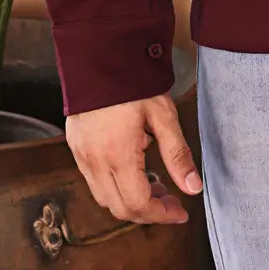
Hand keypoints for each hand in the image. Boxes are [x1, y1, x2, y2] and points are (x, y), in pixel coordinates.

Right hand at [65, 91, 202, 225]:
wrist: (101, 55)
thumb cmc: (135, 82)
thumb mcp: (163, 115)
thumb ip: (178, 154)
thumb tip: (193, 188)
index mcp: (119, 155)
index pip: (139, 204)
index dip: (162, 214)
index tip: (180, 212)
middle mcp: (95, 161)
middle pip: (120, 208)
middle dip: (148, 211)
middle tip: (170, 198)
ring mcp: (82, 155)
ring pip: (103, 198)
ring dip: (129, 200)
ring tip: (154, 182)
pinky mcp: (75, 147)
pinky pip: (93, 180)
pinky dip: (114, 185)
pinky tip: (131, 167)